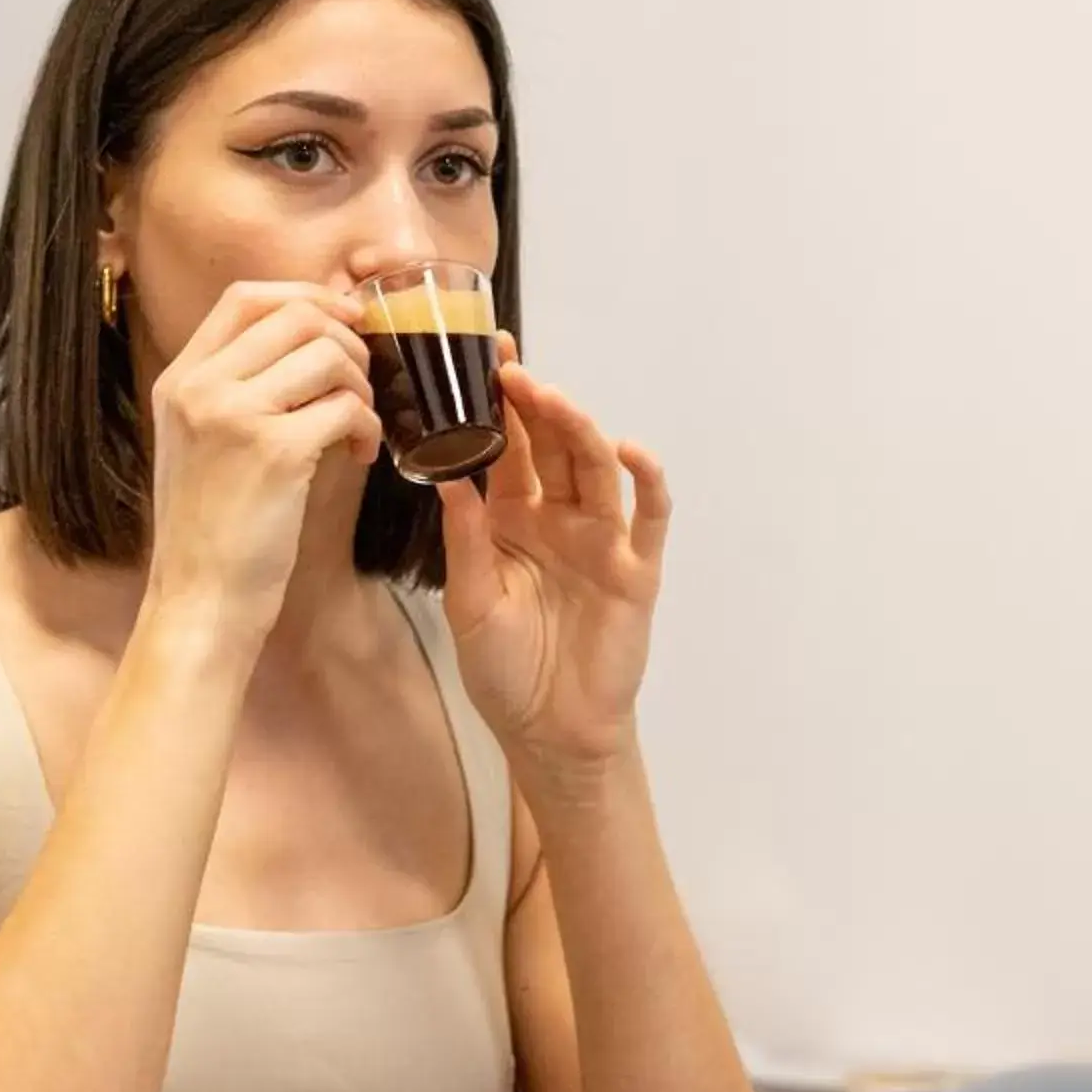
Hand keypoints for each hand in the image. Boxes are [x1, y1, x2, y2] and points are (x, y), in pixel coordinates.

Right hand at [145, 283, 381, 646]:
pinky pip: (346, 407)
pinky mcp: (275, 452)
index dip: (305, 297)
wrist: (198, 601)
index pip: (245, 297)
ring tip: (358, 423)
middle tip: (361, 381)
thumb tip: (308, 340)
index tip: (341, 321)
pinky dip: (368, 426)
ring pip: (329, 354)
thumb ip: (233, 389)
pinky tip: (361, 454)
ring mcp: (234, 415)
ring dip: (362, 384)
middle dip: (346, 340)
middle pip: (296, 315)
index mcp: (178, 379)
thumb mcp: (199, 442)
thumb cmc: (211, 529)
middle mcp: (199, 387)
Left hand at [436, 340, 670, 781]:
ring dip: (577, 430)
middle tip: (510, 368)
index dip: (498, 406)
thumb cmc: (505, 669)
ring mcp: (601, 541)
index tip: (484, 359)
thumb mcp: (468, 602)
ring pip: (594, 470)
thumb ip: (463, 539)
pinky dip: (647, 483)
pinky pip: (648, 518)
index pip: (507, 449)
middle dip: (534, 405)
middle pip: (552, 447)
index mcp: (511, 520)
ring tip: (552, 398)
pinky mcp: (635, 570)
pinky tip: (631, 453)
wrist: (551, 732)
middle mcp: (557, 519)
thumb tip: (444, 475)